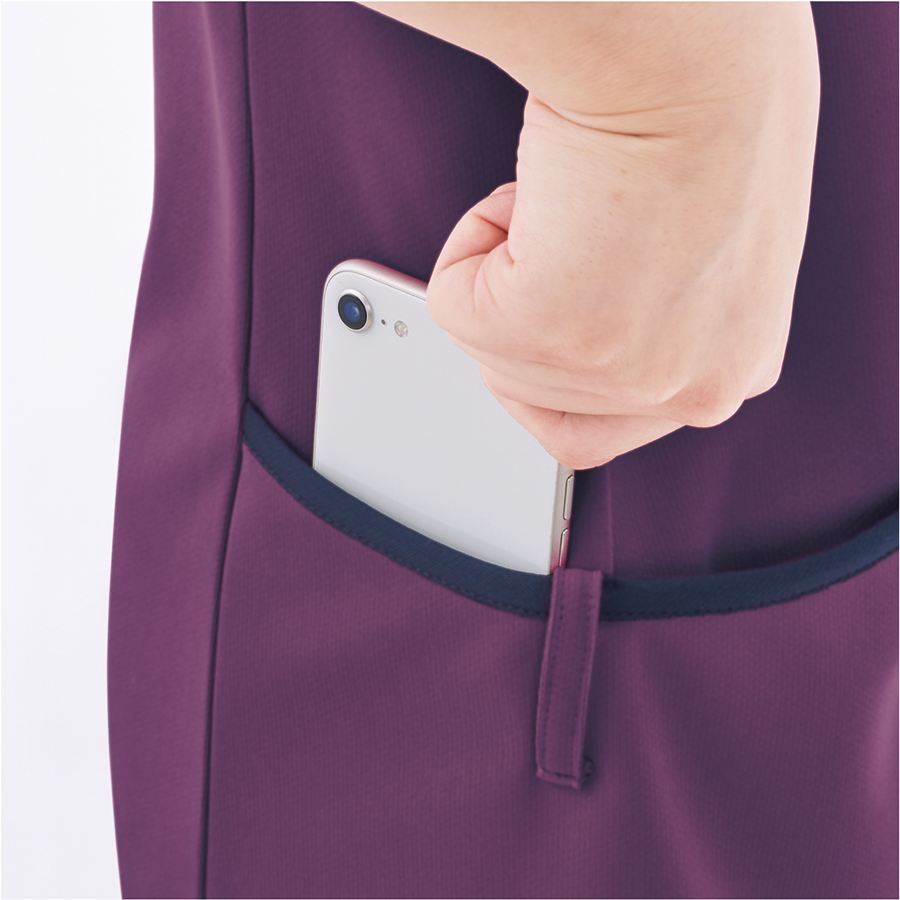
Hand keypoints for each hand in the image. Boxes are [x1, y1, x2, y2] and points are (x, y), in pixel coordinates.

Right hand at [426, 13, 818, 469]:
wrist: (690, 54)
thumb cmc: (705, 118)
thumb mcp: (701, 263)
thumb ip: (647, 328)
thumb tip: (564, 344)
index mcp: (728, 374)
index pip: (596, 430)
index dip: (553, 365)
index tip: (548, 315)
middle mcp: (687, 390)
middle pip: (533, 398)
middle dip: (524, 311)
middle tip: (565, 232)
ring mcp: (624, 372)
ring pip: (490, 353)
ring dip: (502, 270)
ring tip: (560, 204)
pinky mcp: (557, 333)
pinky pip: (452, 309)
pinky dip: (469, 243)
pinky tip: (534, 196)